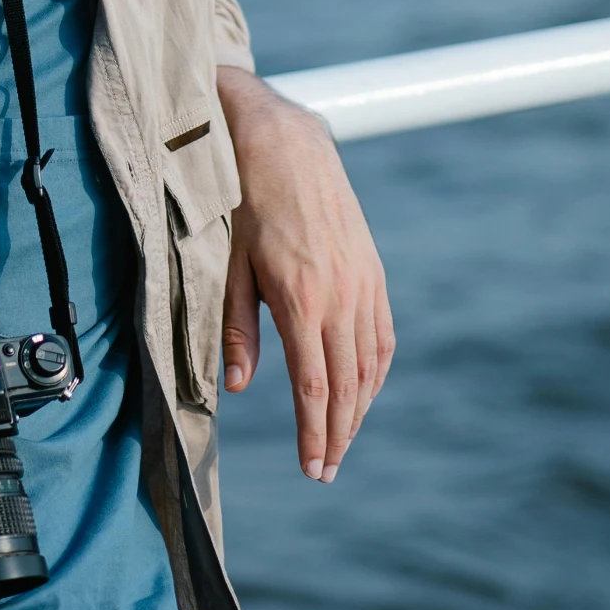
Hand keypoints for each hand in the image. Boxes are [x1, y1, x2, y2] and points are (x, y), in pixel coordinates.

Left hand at [215, 67, 394, 483]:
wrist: (284, 139)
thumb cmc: (243, 199)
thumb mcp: (228, 262)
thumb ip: (234, 326)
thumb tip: (238, 387)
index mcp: (301, 298)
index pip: (314, 386)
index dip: (315, 433)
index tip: (313, 469)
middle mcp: (340, 295)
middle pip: (348, 385)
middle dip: (338, 433)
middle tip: (327, 471)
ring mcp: (362, 282)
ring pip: (370, 365)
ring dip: (360, 409)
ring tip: (342, 441)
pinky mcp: (372, 270)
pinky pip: (382, 335)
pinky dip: (375, 371)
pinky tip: (365, 390)